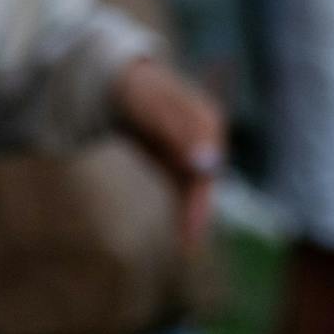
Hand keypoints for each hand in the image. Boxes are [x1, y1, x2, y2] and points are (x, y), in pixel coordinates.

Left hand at [113, 58, 224, 249]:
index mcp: (207, 119)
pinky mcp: (179, 164)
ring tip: (188, 247)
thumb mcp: (152, 105)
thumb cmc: (138, 90)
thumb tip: (208, 164)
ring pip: (196, 189)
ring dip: (194, 216)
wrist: (123, 85)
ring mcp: (194, 153)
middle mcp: (207, 139)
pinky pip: (184, 192)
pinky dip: (184, 212)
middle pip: (206, 178)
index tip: (196, 218)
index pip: (210, 159)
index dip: (203, 189)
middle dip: (199, 209)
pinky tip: (185, 241)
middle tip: (191, 242)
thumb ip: (178, 130)